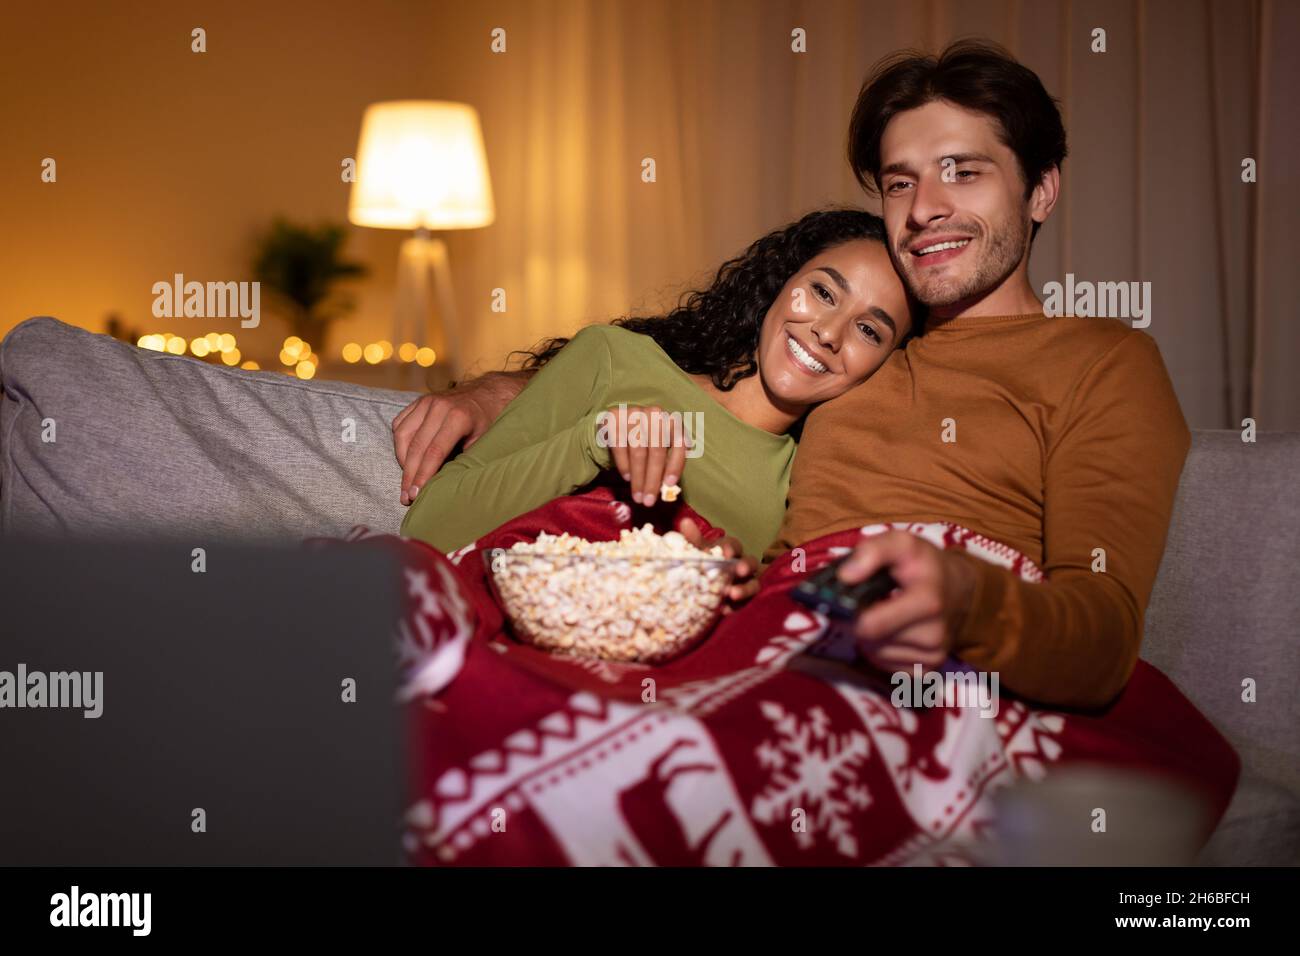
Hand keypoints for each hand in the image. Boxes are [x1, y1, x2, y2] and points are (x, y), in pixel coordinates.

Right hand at [392, 372, 527, 503]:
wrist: (487, 394)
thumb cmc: (488, 422)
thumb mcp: (482, 442)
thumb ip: (463, 459)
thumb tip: (442, 485)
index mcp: (458, 417)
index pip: (434, 452)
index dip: (423, 475)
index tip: (416, 495)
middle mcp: (439, 407)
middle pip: (416, 447)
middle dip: (410, 475)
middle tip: (406, 497)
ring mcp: (426, 402)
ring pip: (403, 435)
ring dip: (402, 461)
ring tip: (406, 482)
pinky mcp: (418, 402)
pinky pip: (400, 425)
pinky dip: (400, 444)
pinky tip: (405, 460)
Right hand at [601, 404, 689, 505]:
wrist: (620, 421)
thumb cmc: (646, 439)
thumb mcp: (661, 447)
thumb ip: (667, 463)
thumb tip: (668, 488)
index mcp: (672, 421)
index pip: (678, 445)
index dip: (675, 465)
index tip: (669, 485)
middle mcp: (655, 414)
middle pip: (656, 452)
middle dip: (652, 480)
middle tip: (649, 501)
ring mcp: (634, 414)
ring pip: (638, 451)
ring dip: (638, 477)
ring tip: (637, 495)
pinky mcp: (615, 417)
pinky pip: (620, 446)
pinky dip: (624, 464)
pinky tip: (627, 477)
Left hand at [680, 517, 758, 611]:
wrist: (696, 589)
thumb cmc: (699, 564)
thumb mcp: (695, 553)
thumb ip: (693, 540)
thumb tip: (685, 522)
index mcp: (727, 551)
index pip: (733, 545)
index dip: (730, 548)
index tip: (726, 553)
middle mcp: (740, 565)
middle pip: (750, 562)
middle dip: (746, 566)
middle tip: (740, 571)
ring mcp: (744, 583)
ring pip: (753, 584)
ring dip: (745, 588)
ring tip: (732, 594)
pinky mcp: (744, 601)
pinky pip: (746, 603)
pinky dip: (737, 606)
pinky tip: (725, 610)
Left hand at [837, 530, 975, 671]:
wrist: (959, 589)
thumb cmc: (924, 565)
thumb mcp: (901, 542)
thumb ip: (872, 551)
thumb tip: (845, 576)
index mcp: (927, 602)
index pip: (870, 625)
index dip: (852, 611)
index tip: (850, 598)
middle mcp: (933, 635)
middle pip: (869, 640)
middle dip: (861, 621)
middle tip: (869, 602)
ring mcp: (932, 656)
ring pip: (874, 654)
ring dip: (870, 636)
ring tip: (883, 613)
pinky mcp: (927, 670)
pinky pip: (886, 666)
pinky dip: (881, 649)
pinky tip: (892, 631)